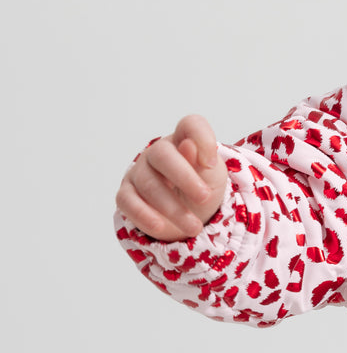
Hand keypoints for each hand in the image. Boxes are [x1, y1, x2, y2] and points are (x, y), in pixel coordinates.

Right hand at [116, 114, 227, 240]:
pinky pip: (128, 202)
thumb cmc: (202, 188)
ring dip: (173, 208)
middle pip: (163, 155)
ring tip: (194, 226)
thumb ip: (203, 163)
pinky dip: (144, 216)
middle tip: (204, 198)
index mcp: (184, 142)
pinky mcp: (127, 195)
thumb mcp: (213, 178)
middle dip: (185, 178)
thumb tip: (189, 146)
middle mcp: (158, 154)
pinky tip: (160, 227)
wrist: (190, 215)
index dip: (202, 138)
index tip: (211, 164)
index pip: (190, 125)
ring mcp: (139, 173)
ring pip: (149, 185)